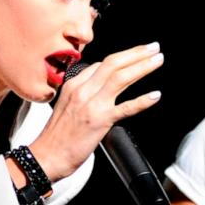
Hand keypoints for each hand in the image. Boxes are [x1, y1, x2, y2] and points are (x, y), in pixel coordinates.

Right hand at [28, 42, 163, 181]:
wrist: (47, 156)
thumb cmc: (56, 136)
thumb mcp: (65, 106)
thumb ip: (81, 93)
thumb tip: (98, 84)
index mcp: (74, 85)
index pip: (101, 64)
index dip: (122, 57)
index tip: (136, 55)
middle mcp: (83, 90)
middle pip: (113, 64)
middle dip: (136, 53)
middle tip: (154, 47)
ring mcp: (92, 105)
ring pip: (121, 78)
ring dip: (142, 67)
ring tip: (157, 60)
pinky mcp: (100, 121)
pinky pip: (126, 107)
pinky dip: (142, 101)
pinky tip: (155, 95)